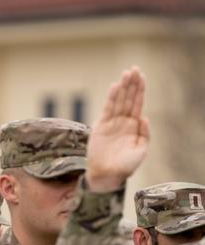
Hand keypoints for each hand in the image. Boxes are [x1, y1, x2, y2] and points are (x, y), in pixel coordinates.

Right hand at [86, 67, 149, 191]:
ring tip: (125, 74)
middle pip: (128, 98)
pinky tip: (114, 87)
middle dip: (131, 84)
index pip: (137, 103)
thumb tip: (144, 117)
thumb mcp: (141, 151)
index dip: (139, 90)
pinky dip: (111, 98)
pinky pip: (107, 109)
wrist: (107, 175)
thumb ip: (144, 134)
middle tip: (133, 69)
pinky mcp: (100, 126)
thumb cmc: (125, 166)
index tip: (141, 77)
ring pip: (118, 101)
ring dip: (122, 87)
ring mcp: (111, 123)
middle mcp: (123, 122)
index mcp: (134, 126)